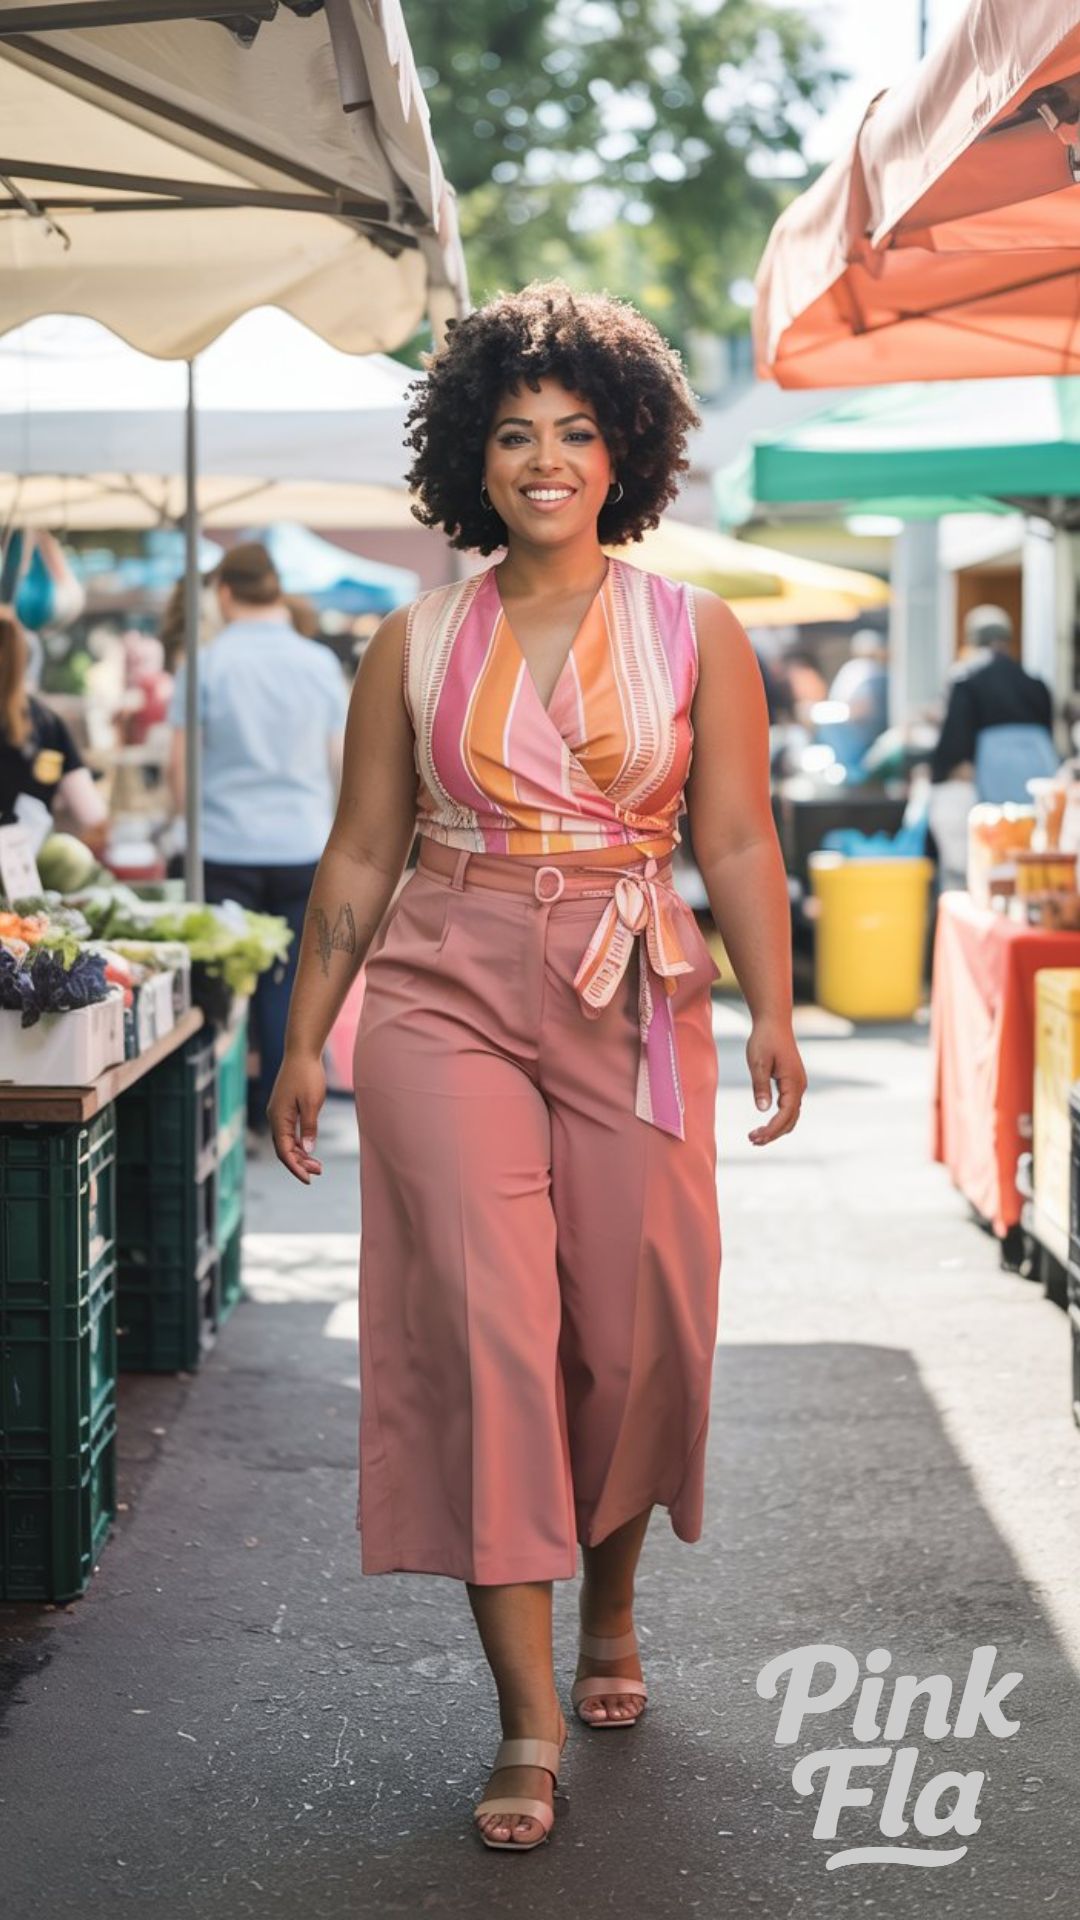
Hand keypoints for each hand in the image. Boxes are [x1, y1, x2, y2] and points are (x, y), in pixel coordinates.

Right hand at [268, 1050, 325, 1183]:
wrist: (301, 1053)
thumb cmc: (307, 1075)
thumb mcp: (312, 1103)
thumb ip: (309, 1127)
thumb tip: (307, 1151)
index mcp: (279, 1118)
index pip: (284, 1151)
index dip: (295, 1167)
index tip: (308, 1179)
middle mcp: (275, 1118)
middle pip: (284, 1149)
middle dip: (299, 1163)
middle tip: (319, 1172)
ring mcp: (278, 1113)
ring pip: (286, 1141)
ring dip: (300, 1154)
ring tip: (317, 1165)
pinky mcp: (285, 1109)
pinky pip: (289, 1132)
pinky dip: (299, 1142)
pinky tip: (309, 1148)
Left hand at [746, 1016, 805, 1145]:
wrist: (774, 1022)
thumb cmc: (764, 1040)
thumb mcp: (758, 1063)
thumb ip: (760, 1087)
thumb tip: (762, 1110)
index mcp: (793, 1082)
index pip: (785, 1114)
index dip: (771, 1129)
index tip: (755, 1137)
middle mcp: (799, 1086)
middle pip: (790, 1120)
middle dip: (773, 1134)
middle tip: (752, 1141)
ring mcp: (798, 1085)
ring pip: (791, 1115)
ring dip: (776, 1129)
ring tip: (756, 1136)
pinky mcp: (793, 1082)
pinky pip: (789, 1107)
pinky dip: (779, 1119)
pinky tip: (765, 1123)